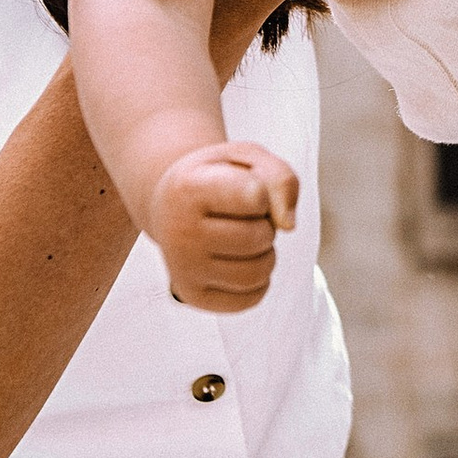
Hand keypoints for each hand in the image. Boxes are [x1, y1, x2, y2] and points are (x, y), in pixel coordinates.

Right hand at [150, 141, 298, 311]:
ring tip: (242, 238)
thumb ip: (280, 178)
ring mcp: (183, 268)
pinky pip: (251, 298)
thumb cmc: (215, 179)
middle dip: (265, 225)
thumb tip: (288, 226)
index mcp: (188, 188)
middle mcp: (179, 231)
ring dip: (265, 254)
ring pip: (259, 272)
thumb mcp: (246, 159)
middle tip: (242, 216)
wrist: (168, 205)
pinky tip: (238, 262)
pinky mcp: (193, 296)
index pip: (256, 196)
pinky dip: (258, 281)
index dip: (262, 192)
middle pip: (260, 237)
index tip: (241, 187)